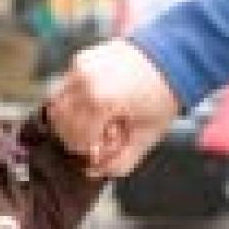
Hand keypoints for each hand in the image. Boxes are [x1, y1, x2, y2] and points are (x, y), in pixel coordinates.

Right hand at [46, 39, 181, 177]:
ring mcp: (80, 66)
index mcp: (101, 100)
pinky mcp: (80, 59)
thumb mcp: (147, 136)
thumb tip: (93, 171)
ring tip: (95, 124)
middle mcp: (84, 81)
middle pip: (61, 123)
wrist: (172, 56)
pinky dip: (74, 102)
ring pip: (55, 104)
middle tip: (98, 139)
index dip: (88, 151)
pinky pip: (65, 87)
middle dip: (76, 137)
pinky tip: (96, 106)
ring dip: (69, 120)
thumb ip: (120, 161)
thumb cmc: (162, 99)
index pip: (78, 139)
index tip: (101, 152)